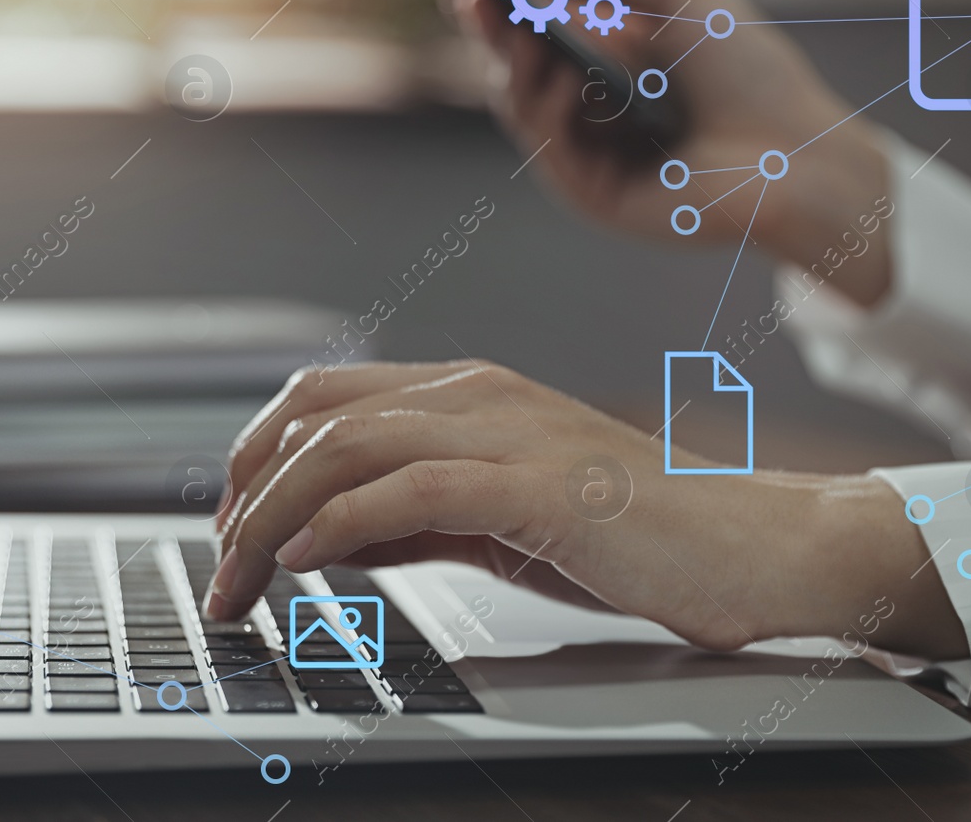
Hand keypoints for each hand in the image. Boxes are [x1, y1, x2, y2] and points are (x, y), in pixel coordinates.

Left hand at [208, 361, 966, 657]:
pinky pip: (414, 490)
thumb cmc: (634, 535)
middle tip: (220, 569)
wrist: (751, 547)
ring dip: (274, 517)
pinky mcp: (541, 485)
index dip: (256, 457)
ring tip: (242, 577)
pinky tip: (307, 560)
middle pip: (316, 416)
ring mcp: (510, 432)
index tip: (230, 527)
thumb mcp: (495, 522)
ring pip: (349, 448)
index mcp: (468, 392)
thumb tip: (319, 538)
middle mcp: (480, 394)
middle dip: (245, 492)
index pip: (324, 398)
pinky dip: (344, 523)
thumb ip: (411, 520)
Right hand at [439, 0, 892, 306]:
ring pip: (522, 107)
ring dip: (514, 63)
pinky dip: (551, 111)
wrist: (796, 149)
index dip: (494, 4)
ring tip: (516, 27)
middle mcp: (589, 111)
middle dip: (487, 30)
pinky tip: (564, 79)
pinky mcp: (595, 197)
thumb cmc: (748, 71)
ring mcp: (588, 157)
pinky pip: (550, 149)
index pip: (532, 32)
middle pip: (514, 69)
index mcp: (606, 64)